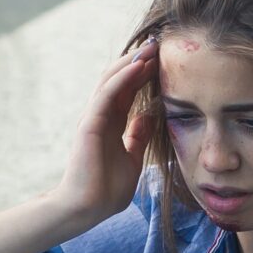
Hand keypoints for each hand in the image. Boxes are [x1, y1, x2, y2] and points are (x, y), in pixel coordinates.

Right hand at [51, 41, 158, 225]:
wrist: (87, 209)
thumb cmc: (107, 190)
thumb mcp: (132, 158)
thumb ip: (138, 136)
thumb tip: (149, 116)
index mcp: (111, 122)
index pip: (129, 90)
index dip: (144, 73)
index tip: (164, 59)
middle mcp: (101, 115)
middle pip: (120, 79)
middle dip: (139, 60)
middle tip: (160, 43)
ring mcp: (93, 117)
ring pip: (112, 80)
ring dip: (132, 61)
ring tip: (152, 47)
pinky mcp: (89, 123)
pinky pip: (107, 94)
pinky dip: (123, 78)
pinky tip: (139, 66)